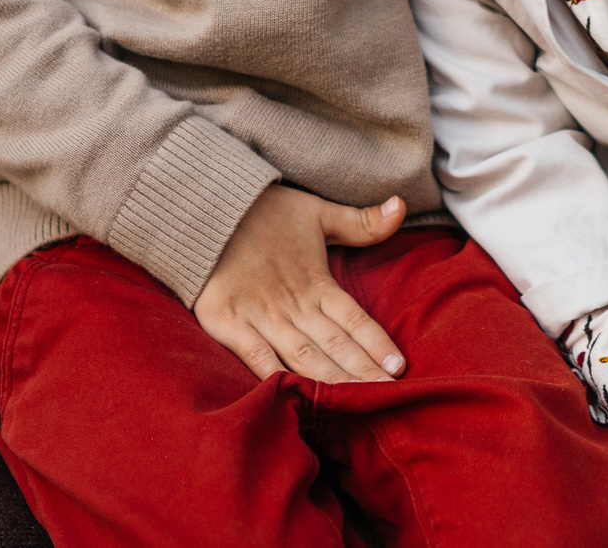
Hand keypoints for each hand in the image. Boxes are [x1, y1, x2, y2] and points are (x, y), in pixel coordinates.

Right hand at [192, 186, 406, 382]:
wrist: (206, 207)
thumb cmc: (265, 212)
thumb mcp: (318, 212)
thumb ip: (360, 221)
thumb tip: (401, 204)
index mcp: (316, 282)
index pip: (354, 318)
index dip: (376, 343)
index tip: (399, 368)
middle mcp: (292, 303)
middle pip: (333, 345)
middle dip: (361, 374)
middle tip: (388, 398)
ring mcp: (259, 315)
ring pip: (302, 357)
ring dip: (330, 381)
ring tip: (356, 403)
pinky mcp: (226, 322)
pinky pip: (256, 356)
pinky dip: (275, 378)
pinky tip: (296, 400)